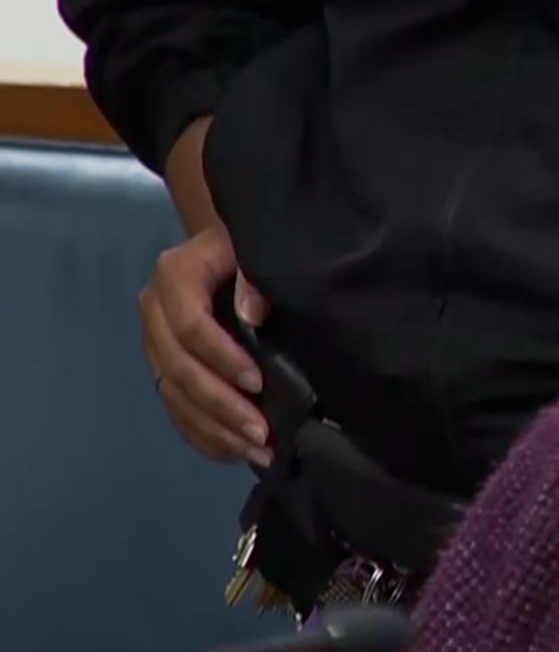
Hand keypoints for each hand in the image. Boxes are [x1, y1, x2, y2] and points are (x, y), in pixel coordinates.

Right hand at [140, 225, 274, 464]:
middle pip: (178, 367)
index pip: (189, 324)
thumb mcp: (255, 249)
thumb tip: (252, 314)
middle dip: (219, 405)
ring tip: (255, 451)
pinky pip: (175, 407)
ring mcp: (156, 342)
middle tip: (260, 432)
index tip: (257, 382)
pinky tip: (233, 453)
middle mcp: (154, 311)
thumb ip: (255, 276)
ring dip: (213, 429)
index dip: (221, 357)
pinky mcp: (164, 366)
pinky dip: (202, 434)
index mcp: (175, 276)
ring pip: (174, 394)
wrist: (228, 248)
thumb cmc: (248, 248)